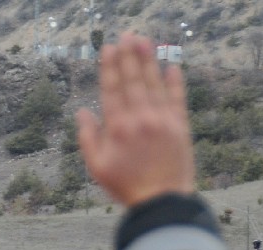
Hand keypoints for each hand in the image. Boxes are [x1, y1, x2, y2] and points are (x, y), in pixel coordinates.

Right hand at [77, 32, 196, 206]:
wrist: (161, 201)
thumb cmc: (125, 186)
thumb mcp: (97, 167)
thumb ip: (88, 138)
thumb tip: (82, 112)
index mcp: (117, 129)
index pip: (112, 90)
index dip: (110, 67)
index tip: (108, 48)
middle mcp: (140, 119)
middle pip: (133, 80)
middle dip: (129, 56)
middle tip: (127, 35)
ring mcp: (162, 120)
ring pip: (154, 83)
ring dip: (149, 61)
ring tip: (144, 41)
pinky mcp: (180, 126)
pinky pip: (177, 98)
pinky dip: (174, 81)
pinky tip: (171, 66)